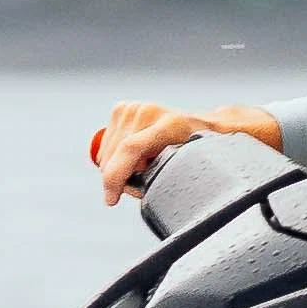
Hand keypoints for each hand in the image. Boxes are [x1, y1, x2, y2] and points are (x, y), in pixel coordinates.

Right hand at [90, 99, 282, 202]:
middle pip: (113, 157)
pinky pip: (104, 146)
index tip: (111, 200)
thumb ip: (186, 181)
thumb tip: (177, 192)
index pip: (130, 148)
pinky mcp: (123, 109)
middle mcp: (150, 111)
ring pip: (105, 154)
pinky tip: (136, 157)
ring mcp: (135, 108)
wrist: (201, 127)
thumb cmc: (202, 152)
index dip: (115, 177)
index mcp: (171, 124)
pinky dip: (114, 158)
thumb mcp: (198, 169)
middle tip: (145, 183)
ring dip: (118, 168)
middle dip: (121, 179)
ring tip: (146, 167)